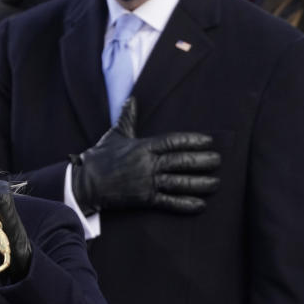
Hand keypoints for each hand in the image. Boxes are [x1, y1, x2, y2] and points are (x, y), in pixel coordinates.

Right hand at [71, 97, 219, 213]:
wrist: (85, 182)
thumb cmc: (100, 157)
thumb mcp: (115, 134)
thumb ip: (128, 117)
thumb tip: (132, 99)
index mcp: (143, 146)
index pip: (173, 141)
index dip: (192, 141)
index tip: (208, 141)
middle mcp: (147, 164)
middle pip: (181, 161)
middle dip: (202, 161)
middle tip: (218, 160)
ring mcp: (147, 182)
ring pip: (179, 182)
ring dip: (200, 183)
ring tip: (216, 183)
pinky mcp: (144, 199)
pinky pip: (169, 202)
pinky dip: (185, 204)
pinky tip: (201, 205)